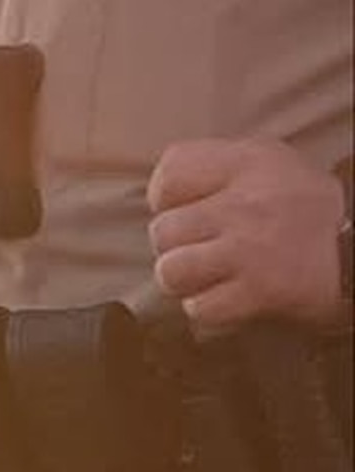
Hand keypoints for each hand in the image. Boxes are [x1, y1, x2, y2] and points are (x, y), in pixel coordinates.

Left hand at [148, 139, 345, 331]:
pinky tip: (227, 298)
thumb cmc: (309, 209)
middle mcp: (244, 203)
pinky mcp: (260, 291)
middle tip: (202, 250)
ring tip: (207, 277)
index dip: (166, 198)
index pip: (172, 172)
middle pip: (162, 230)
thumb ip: (221, 168)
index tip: (185, 210)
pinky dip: (208, 309)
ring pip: (171, 271)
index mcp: (247, 162)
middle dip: (175, 247)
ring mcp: (250, 249)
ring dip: (185, 281)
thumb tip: (166, 193)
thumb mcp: (273, 164)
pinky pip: (200, 307)